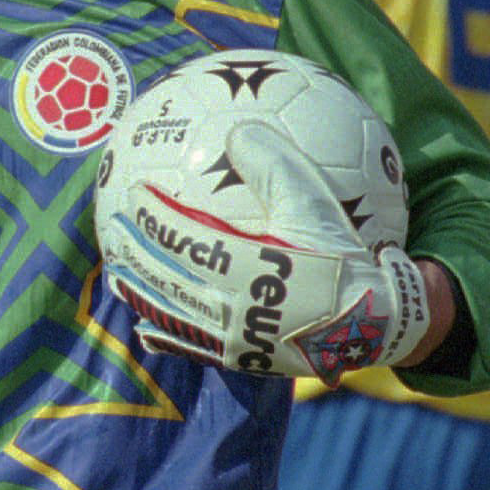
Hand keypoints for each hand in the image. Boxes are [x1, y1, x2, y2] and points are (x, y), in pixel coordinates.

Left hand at [98, 119, 430, 383]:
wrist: (379, 324)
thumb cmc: (348, 255)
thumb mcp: (317, 204)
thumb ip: (277, 166)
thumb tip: (239, 129)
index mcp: (245, 265)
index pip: (182, 236)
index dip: (152, 214)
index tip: (131, 192)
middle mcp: (231, 305)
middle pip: (166, 275)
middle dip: (134, 249)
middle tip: (110, 227)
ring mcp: (234, 337)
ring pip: (172, 313)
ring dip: (140, 293)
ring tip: (115, 278)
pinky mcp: (243, 360)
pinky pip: (195, 349)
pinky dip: (167, 339)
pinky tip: (146, 331)